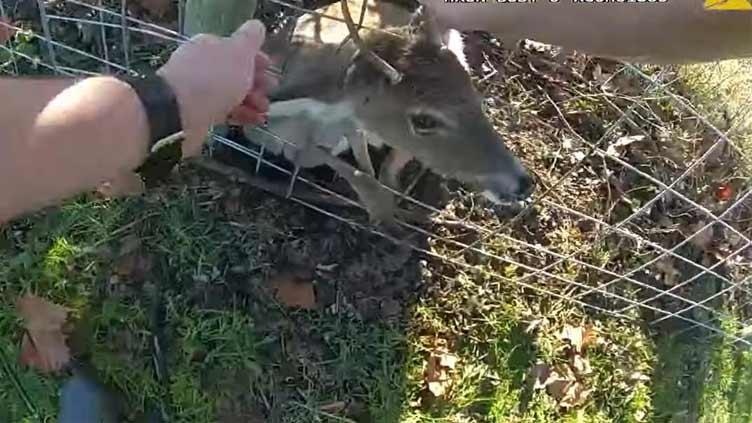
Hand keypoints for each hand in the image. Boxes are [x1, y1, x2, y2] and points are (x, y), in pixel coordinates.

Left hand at [157, 19, 272, 156]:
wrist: (179, 112)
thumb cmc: (213, 78)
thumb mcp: (239, 52)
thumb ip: (251, 38)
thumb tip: (257, 27)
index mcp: (209, 46)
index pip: (236, 49)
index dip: (256, 59)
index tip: (271, 69)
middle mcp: (202, 66)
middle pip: (235, 73)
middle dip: (256, 82)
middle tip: (270, 91)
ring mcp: (199, 90)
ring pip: (231, 93)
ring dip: (252, 101)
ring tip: (264, 111)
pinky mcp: (198, 113)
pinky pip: (225, 111)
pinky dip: (241, 114)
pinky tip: (255, 120)